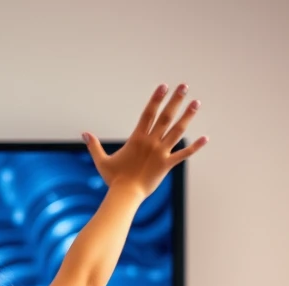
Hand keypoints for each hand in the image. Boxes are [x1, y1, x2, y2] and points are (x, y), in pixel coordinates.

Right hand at [82, 83, 207, 198]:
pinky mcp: (167, 165)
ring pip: (177, 131)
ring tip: (196, 102)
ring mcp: (160, 153)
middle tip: (184, 86)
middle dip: (175, 100)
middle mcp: (151, 142)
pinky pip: (183, 155)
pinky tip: (205, 138)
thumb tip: (83, 133)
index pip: (148, 113)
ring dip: (187, 116)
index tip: (164, 86)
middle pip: (165, 117)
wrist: (125, 196)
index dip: (156, 98)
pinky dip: (195, 147)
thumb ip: (94, 146)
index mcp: (137, 138)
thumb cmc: (114, 179)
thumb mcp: (102, 161)